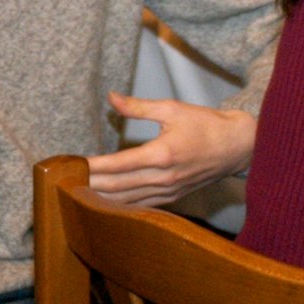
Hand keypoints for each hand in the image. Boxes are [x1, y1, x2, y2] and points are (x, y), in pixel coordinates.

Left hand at [84, 90, 256, 205]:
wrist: (238, 147)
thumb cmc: (205, 124)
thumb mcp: (171, 108)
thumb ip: (138, 107)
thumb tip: (111, 98)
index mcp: (162, 154)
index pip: (118, 164)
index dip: (92, 166)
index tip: (72, 164)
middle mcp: (164, 177)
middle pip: (117, 187)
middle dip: (89, 185)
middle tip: (64, 182)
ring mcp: (169, 191)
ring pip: (127, 201)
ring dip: (101, 199)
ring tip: (76, 194)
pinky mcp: (173, 197)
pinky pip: (141, 206)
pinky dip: (120, 205)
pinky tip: (104, 203)